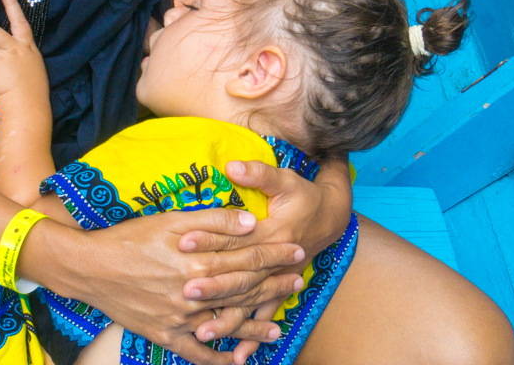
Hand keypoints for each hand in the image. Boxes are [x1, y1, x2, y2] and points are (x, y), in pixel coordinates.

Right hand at [20, 208, 304, 353]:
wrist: (89, 268)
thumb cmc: (129, 238)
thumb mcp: (169, 220)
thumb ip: (212, 221)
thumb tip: (251, 222)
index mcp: (198, 262)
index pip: (248, 259)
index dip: (275, 255)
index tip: (297, 251)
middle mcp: (194, 293)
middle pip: (244, 290)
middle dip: (274, 286)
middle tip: (298, 283)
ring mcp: (181, 318)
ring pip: (228, 323)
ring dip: (255, 325)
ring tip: (279, 327)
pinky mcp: (166, 335)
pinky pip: (199, 353)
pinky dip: (220, 359)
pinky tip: (239, 361)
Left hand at [173, 158, 348, 342]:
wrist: (332, 216)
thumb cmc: (303, 196)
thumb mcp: (284, 180)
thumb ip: (258, 173)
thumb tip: (231, 166)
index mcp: (272, 233)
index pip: (235, 238)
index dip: (208, 238)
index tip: (181, 242)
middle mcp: (274, 262)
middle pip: (239, 277)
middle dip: (212, 287)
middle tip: (184, 293)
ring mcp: (277, 280)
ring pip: (250, 304)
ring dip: (228, 320)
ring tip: (201, 333)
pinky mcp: (278, 290)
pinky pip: (263, 317)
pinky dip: (253, 336)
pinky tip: (238, 355)